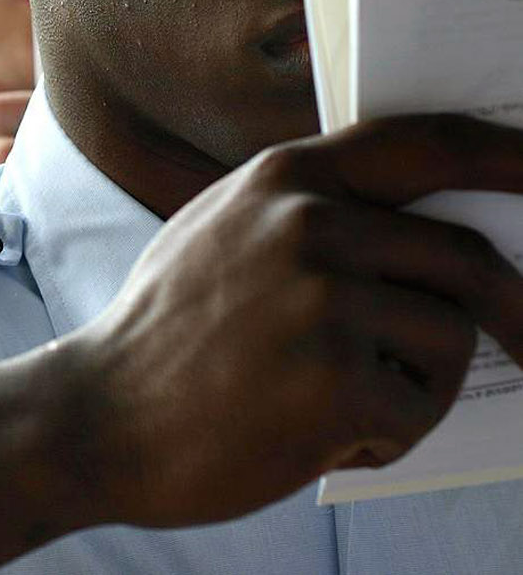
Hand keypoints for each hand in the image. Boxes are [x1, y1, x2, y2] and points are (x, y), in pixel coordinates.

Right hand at [64, 114, 522, 529]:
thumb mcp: (223, 235)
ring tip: (339, 403)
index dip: (506, 155)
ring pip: (450, 337)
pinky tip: (320, 435)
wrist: (100, 418)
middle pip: (464, 257)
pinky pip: (422, 407)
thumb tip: (426, 231)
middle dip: (510, 311)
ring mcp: (324, 298)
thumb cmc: (167, 336)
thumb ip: (309, 214)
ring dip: (418, 384)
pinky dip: (388, 435)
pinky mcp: (339, 379)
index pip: (424, 146)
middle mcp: (309, 224)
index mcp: (283, 180)